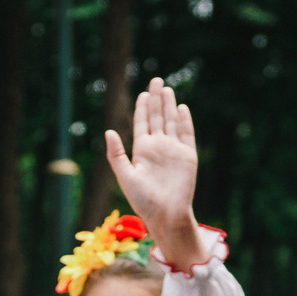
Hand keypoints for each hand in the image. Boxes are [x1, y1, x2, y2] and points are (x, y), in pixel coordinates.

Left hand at [103, 78, 201, 263]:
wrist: (166, 215)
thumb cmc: (143, 200)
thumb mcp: (125, 176)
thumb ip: (116, 154)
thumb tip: (108, 131)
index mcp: (142, 151)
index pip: (142, 124)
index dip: (142, 108)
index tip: (142, 93)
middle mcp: (158, 147)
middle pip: (157, 118)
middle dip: (156, 99)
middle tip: (156, 80)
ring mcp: (173, 150)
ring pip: (171, 122)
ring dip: (168, 106)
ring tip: (166, 89)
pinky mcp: (187, 155)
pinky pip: (186, 134)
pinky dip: (184, 121)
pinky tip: (181, 108)